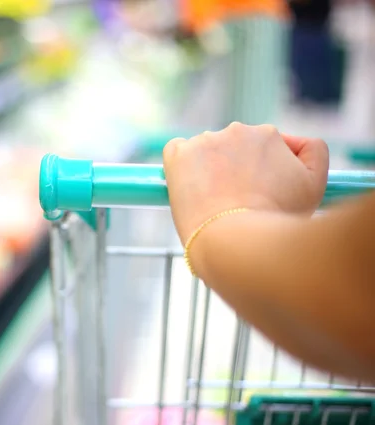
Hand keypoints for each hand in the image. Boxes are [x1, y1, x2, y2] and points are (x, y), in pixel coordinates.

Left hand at [163, 122, 328, 242]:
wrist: (235, 240)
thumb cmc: (276, 219)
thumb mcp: (313, 185)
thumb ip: (312, 153)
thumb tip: (295, 142)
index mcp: (269, 134)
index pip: (262, 149)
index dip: (260, 173)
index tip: (256, 194)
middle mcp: (237, 130)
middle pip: (233, 150)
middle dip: (234, 170)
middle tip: (236, 203)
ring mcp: (204, 140)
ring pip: (206, 152)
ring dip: (208, 170)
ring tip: (214, 203)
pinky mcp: (177, 153)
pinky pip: (176, 152)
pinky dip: (180, 167)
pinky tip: (190, 188)